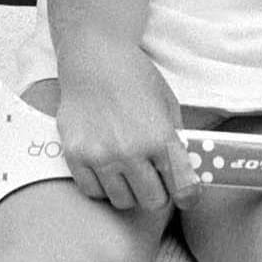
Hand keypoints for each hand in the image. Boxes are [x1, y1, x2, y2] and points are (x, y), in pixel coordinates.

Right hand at [54, 50, 200, 211]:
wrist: (94, 59)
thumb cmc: (135, 77)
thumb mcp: (169, 105)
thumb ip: (176, 141)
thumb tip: (184, 173)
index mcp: (160, 138)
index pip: (183, 190)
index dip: (187, 196)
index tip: (184, 195)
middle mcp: (130, 152)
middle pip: (153, 202)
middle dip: (158, 192)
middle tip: (154, 178)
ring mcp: (100, 156)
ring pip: (122, 201)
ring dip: (129, 190)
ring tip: (128, 170)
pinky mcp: (75, 155)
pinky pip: (93, 191)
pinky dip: (103, 185)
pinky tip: (107, 167)